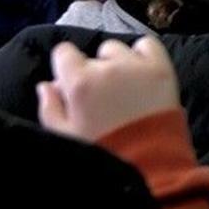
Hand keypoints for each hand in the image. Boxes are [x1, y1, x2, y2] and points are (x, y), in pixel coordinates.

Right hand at [37, 37, 180, 142]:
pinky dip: (143, 54)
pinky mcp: (162, 68)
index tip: (71, 82)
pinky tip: (141, 73)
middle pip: (94, 55)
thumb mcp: (65, 136)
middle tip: (101, 96)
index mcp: (80, 82)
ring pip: (119, 50)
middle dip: (94, 71)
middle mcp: (108, 68)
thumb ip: (51, 107)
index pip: (64, 52)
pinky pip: (148, 45)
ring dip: (118, 63)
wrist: (148, 162)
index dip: (66, 67)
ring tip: (123, 88)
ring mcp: (137, 66)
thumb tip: (47, 85)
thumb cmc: (103, 151)